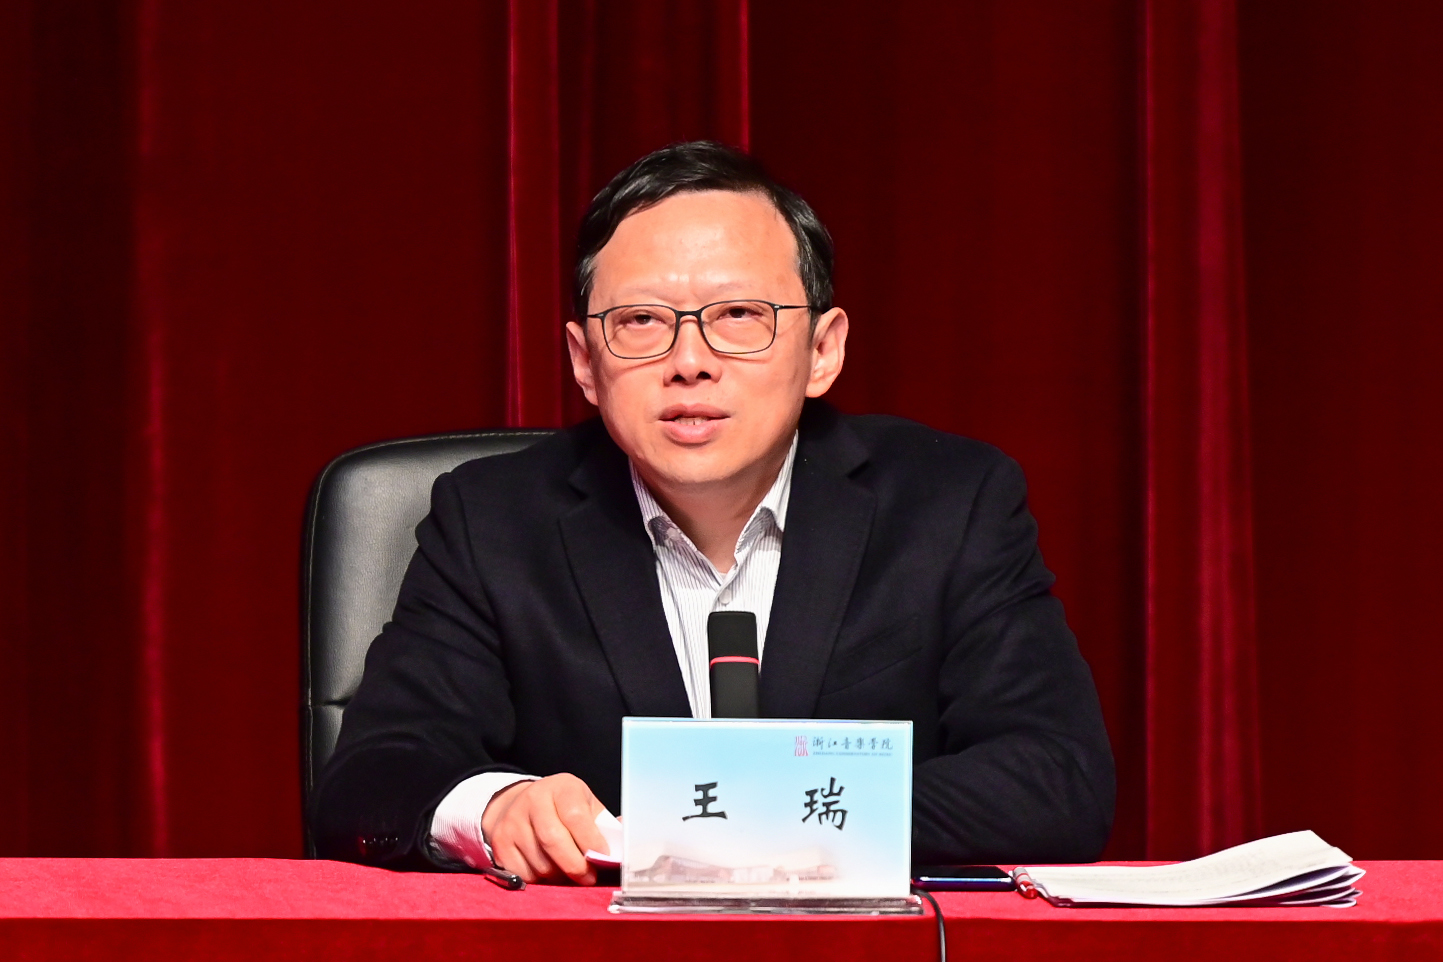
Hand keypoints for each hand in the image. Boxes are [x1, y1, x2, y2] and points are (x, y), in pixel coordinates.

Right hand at [481, 773, 606, 884]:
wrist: (520, 805)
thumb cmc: (564, 809)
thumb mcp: (586, 805)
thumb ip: (605, 825)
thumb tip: (625, 846)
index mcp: (560, 787)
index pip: (575, 815)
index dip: (590, 840)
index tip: (603, 856)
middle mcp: (532, 800)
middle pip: (553, 840)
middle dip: (575, 865)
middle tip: (589, 878)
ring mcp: (512, 822)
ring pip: (540, 862)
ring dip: (559, 876)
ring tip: (570, 873)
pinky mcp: (500, 843)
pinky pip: (524, 873)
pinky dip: (541, 881)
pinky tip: (550, 872)